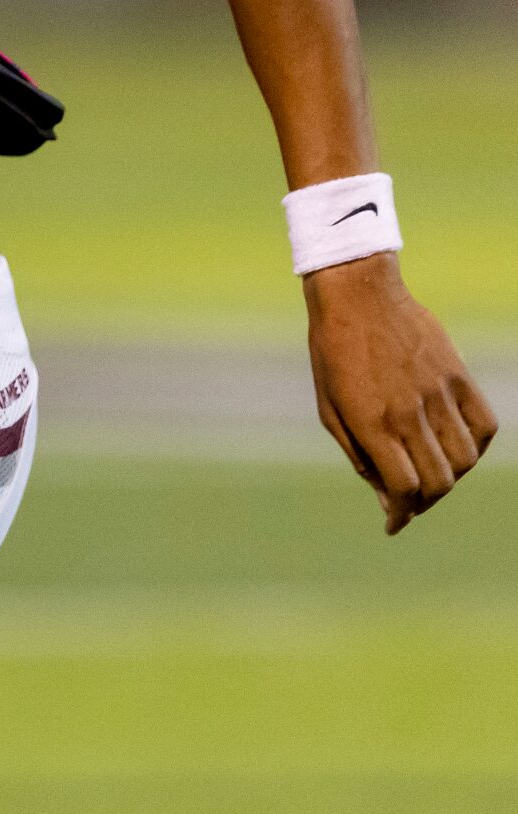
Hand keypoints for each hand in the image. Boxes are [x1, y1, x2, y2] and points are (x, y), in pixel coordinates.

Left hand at [305, 253, 497, 533]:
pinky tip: (458, 448)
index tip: (394, 522)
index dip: (400, 514)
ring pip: (464, 461)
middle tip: (411, 500)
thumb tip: (384, 495)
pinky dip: (476, 446)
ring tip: (432, 473)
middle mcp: (408, 412)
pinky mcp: (457, 375)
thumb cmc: (333, 348)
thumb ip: (357, 453)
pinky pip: (484, 426)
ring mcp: (437, 393)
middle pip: (437, 483)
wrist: (356, 291)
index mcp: (371, 421)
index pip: (403, 489)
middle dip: (424, 502)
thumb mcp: (328, 404)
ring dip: (451, 478)